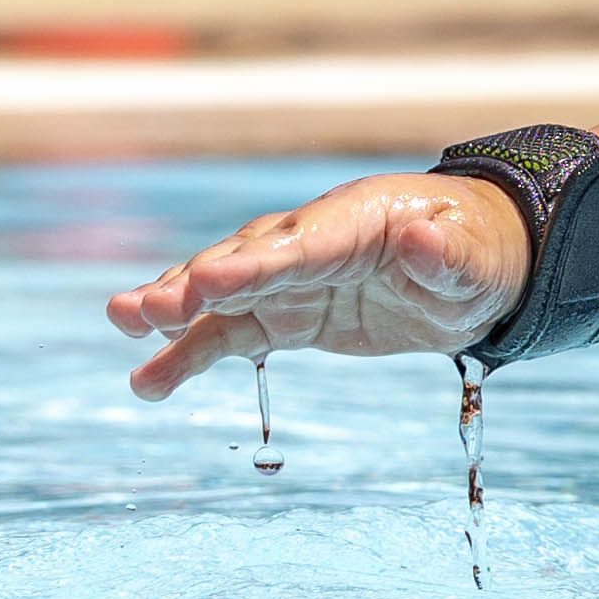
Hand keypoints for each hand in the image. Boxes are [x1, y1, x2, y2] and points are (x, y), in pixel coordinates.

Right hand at [109, 171, 521, 397]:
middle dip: (197, 285)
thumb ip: (447, 254)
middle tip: (146, 309)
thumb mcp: (475, 258)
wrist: (473, 263)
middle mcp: (310, 241)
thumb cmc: (475, 251)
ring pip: (224, 294)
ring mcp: (293, 277)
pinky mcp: (287, 313)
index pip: (299, 244)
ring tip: (123, 324)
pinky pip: (231, 334)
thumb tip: (427, 239)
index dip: (254, 266)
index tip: (208, 282)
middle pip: (246, 262)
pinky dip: (189, 352)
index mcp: (356, 220)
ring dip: (174, 310)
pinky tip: (148, 379)